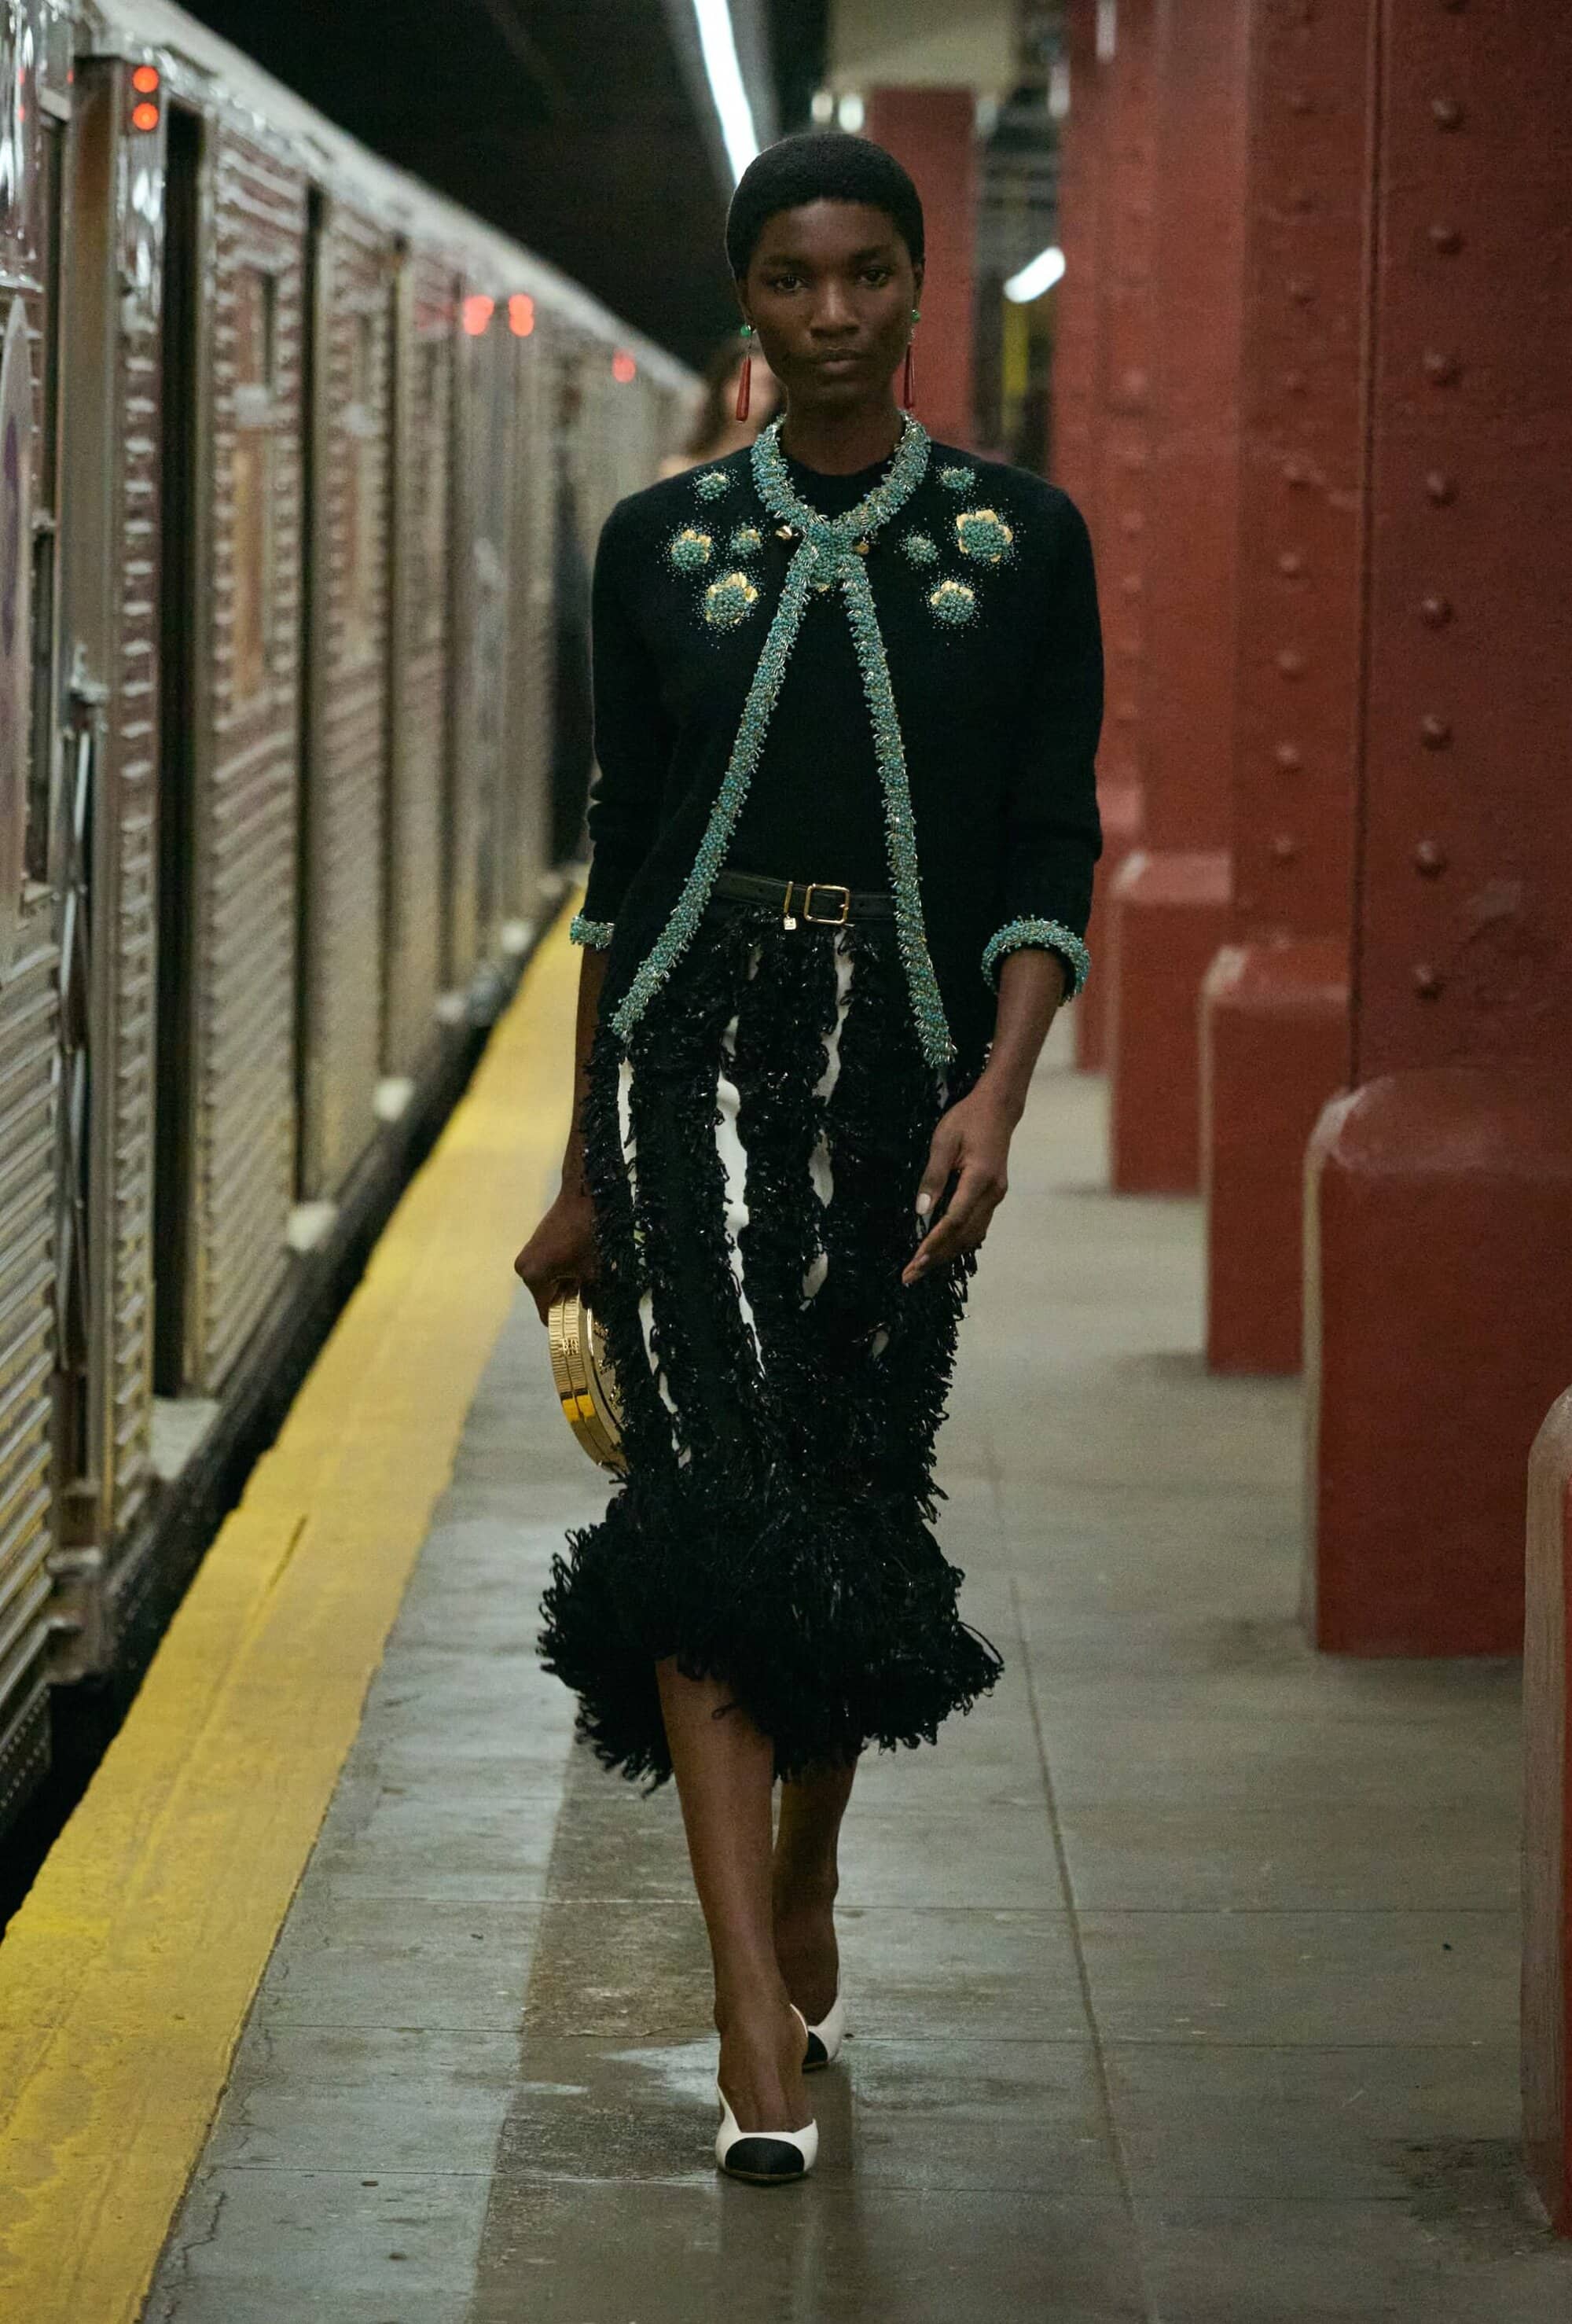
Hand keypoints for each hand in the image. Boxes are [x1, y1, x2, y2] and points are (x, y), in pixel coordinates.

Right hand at [514, 1183, 597, 1322]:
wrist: (583, 1194)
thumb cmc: (588, 1234)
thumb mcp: (595, 1270)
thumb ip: (593, 1296)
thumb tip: (597, 1314)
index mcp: (534, 1277)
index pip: (547, 1313)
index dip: (566, 1321)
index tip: (583, 1323)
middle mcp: (524, 1269)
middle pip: (547, 1297)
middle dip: (568, 1298)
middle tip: (591, 1292)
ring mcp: (527, 1255)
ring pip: (549, 1282)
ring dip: (567, 1283)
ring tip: (587, 1274)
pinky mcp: (533, 1245)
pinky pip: (548, 1268)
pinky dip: (562, 1271)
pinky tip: (579, 1262)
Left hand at [901, 1086, 1015, 1286]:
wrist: (998, 1109)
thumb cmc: (967, 1119)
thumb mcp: (943, 1141)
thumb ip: (933, 1177)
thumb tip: (921, 1212)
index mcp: (980, 1179)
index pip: (954, 1221)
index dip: (934, 1244)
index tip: (915, 1261)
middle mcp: (993, 1193)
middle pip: (963, 1236)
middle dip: (936, 1258)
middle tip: (910, 1276)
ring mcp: (996, 1196)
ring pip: (972, 1235)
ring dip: (947, 1254)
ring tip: (922, 1268)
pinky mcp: (994, 1196)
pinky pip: (976, 1226)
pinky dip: (958, 1241)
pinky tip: (941, 1250)